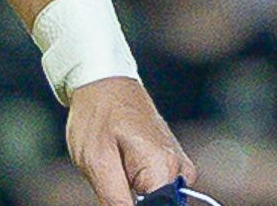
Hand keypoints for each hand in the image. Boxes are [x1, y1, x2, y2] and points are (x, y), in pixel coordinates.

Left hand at [67, 76, 194, 205]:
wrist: (103, 82)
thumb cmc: (96, 116)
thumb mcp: (96, 162)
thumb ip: (115, 200)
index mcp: (163, 168)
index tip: (116, 193)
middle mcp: (180, 169)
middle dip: (132, 202)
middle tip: (110, 179)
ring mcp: (179, 166)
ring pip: (157, 202)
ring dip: (134, 197)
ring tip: (113, 171)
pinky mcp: (171, 165)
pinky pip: (158, 191)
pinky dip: (138, 189)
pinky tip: (121, 169)